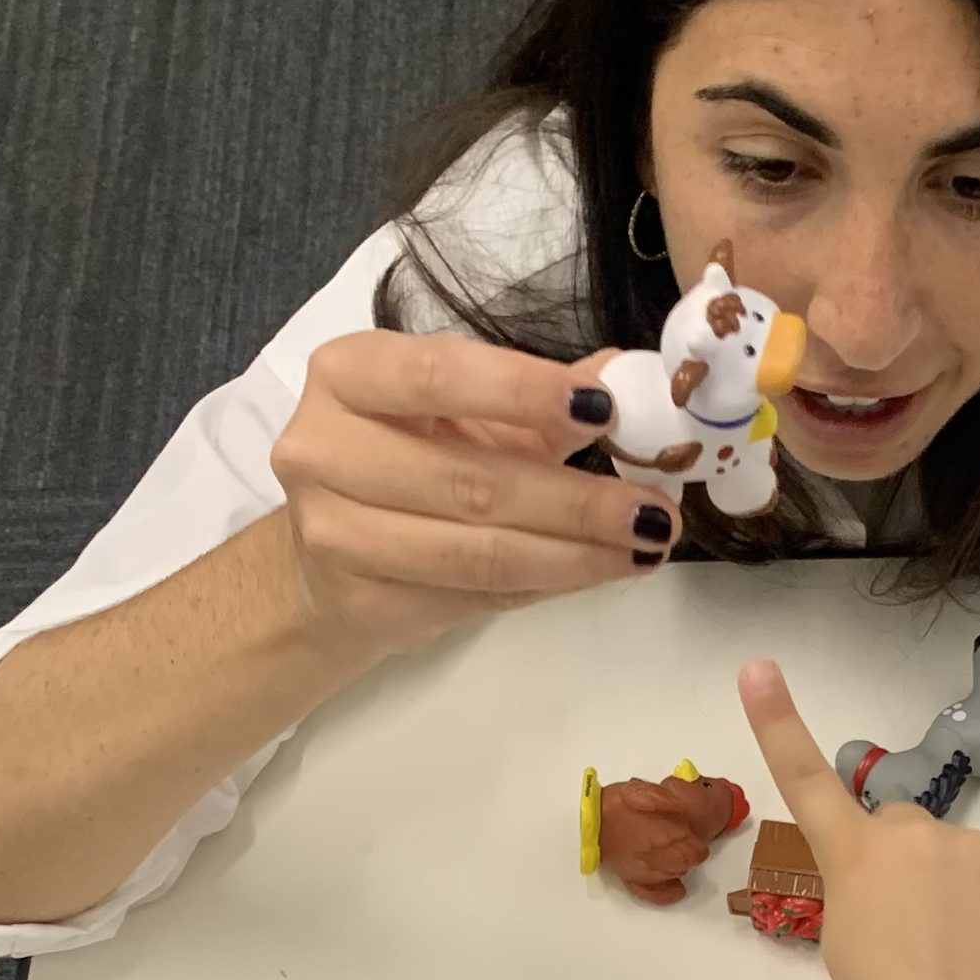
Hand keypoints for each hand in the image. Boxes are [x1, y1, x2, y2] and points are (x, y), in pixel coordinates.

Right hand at [268, 333, 678, 660]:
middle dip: (577, 501)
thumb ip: (533, 399)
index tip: (603, 410)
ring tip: (646, 547)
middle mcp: (323, 450)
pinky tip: (597, 570)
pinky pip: (477, 596)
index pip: (434, 375)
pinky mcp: (365, 603)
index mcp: (347, 375)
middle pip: (470, 483)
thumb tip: (622, 379)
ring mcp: (335, 535)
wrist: (328, 556)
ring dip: (576, 555)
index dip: (521, 391)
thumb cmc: (403, 460)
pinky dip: (549, 584)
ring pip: (479, 553)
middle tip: (655, 511)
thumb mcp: (459, 414)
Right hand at [600, 772, 748, 904]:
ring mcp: (642, 872)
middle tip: (689, 845)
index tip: (695, 835)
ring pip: (673, 876)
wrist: (587, 822)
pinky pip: (652, 893)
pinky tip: (677, 889)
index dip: (698, 842)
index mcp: (660, 836)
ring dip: (681, 867)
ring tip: (677, 856)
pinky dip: (667, 893)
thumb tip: (676, 803)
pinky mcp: (631, 880)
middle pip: (686, 863)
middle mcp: (654, 858)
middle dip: (692, 854)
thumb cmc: (611, 805)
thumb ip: (658, 796)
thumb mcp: (636, 790)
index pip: (694, 849)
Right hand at [738, 660, 979, 979]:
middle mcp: (907, 833)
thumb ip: (863, 889)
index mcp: (852, 856)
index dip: (777, 721)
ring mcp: (968, 842)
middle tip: (914, 930)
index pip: (806, 781)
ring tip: (959, 946)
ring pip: (956, 853)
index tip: (758, 666)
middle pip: (902, 829)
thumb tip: (896, 888)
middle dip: (906, 864)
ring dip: (956, 886)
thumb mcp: (847, 942)